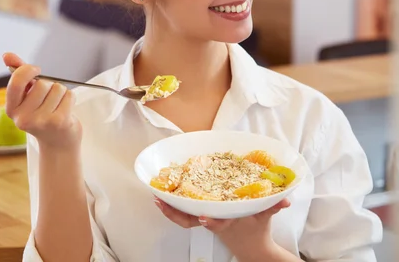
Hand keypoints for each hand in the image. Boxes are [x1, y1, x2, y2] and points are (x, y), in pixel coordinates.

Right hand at [3, 53, 81, 149]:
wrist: (58, 143)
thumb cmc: (42, 114)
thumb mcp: (27, 96)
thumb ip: (18, 75)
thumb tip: (6, 55)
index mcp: (12, 110)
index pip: (16, 82)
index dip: (28, 70)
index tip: (37, 70)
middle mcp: (23, 118)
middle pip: (41, 83)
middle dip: (49, 86)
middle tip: (49, 100)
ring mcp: (41, 121)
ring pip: (57, 88)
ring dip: (60, 93)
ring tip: (57, 106)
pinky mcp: (59, 122)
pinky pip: (69, 95)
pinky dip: (70, 99)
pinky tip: (65, 110)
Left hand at [154, 197, 289, 259]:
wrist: (250, 246)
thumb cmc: (256, 228)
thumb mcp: (265, 217)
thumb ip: (273, 206)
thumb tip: (285, 199)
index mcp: (229, 222)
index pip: (219, 223)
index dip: (212, 221)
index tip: (204, 217)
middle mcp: (214, 222)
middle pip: (191, 222)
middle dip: (175, 214)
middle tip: (160, 201)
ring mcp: (206, 221)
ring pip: (184, 219)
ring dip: (169, 209)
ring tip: (156, 198)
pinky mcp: (201, 218)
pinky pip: (184, 215)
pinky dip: (173, 208)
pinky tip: (162, 197)